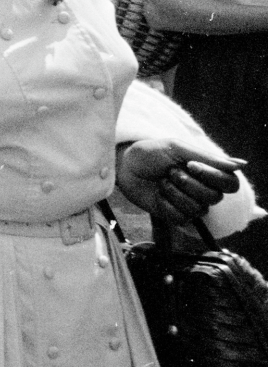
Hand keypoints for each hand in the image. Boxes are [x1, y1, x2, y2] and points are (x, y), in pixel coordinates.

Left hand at [117, 139, 243, 225]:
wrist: (124, 166)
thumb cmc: (150, 153)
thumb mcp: (177, 148)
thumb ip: (208, 158)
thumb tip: (242, 164)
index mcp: (208, 172)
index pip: (231, 183)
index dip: (214, 177)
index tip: (191, 165)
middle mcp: (203, 189)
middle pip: (214, 197)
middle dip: (189, 183)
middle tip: (170, 172)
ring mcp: (190, 203)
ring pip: (198, 209)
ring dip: (175, 193)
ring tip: (162, 181)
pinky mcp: (175, 215)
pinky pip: (181, 218)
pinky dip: (166, 204)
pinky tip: (158, 195)